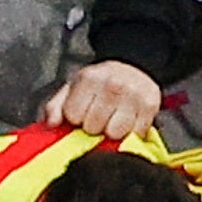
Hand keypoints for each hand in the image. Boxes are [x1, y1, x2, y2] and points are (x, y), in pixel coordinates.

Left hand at [40, 61, 167, 141]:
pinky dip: (129, 133)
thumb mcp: (72, 88)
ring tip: (112, 119)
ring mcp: (134, 94)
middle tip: (99, 116)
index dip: (76, 119)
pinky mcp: (150, 105)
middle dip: (93, 127)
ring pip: (115, 134)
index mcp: (90, 78)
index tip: (82, 112)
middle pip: (94, 128)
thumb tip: (51, 124)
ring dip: (112, 132)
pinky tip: (127, 121)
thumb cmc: (99, 83)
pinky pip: (135, 134)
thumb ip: (56, 107)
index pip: (75, 117)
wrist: (132, 67)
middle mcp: (113, 84)